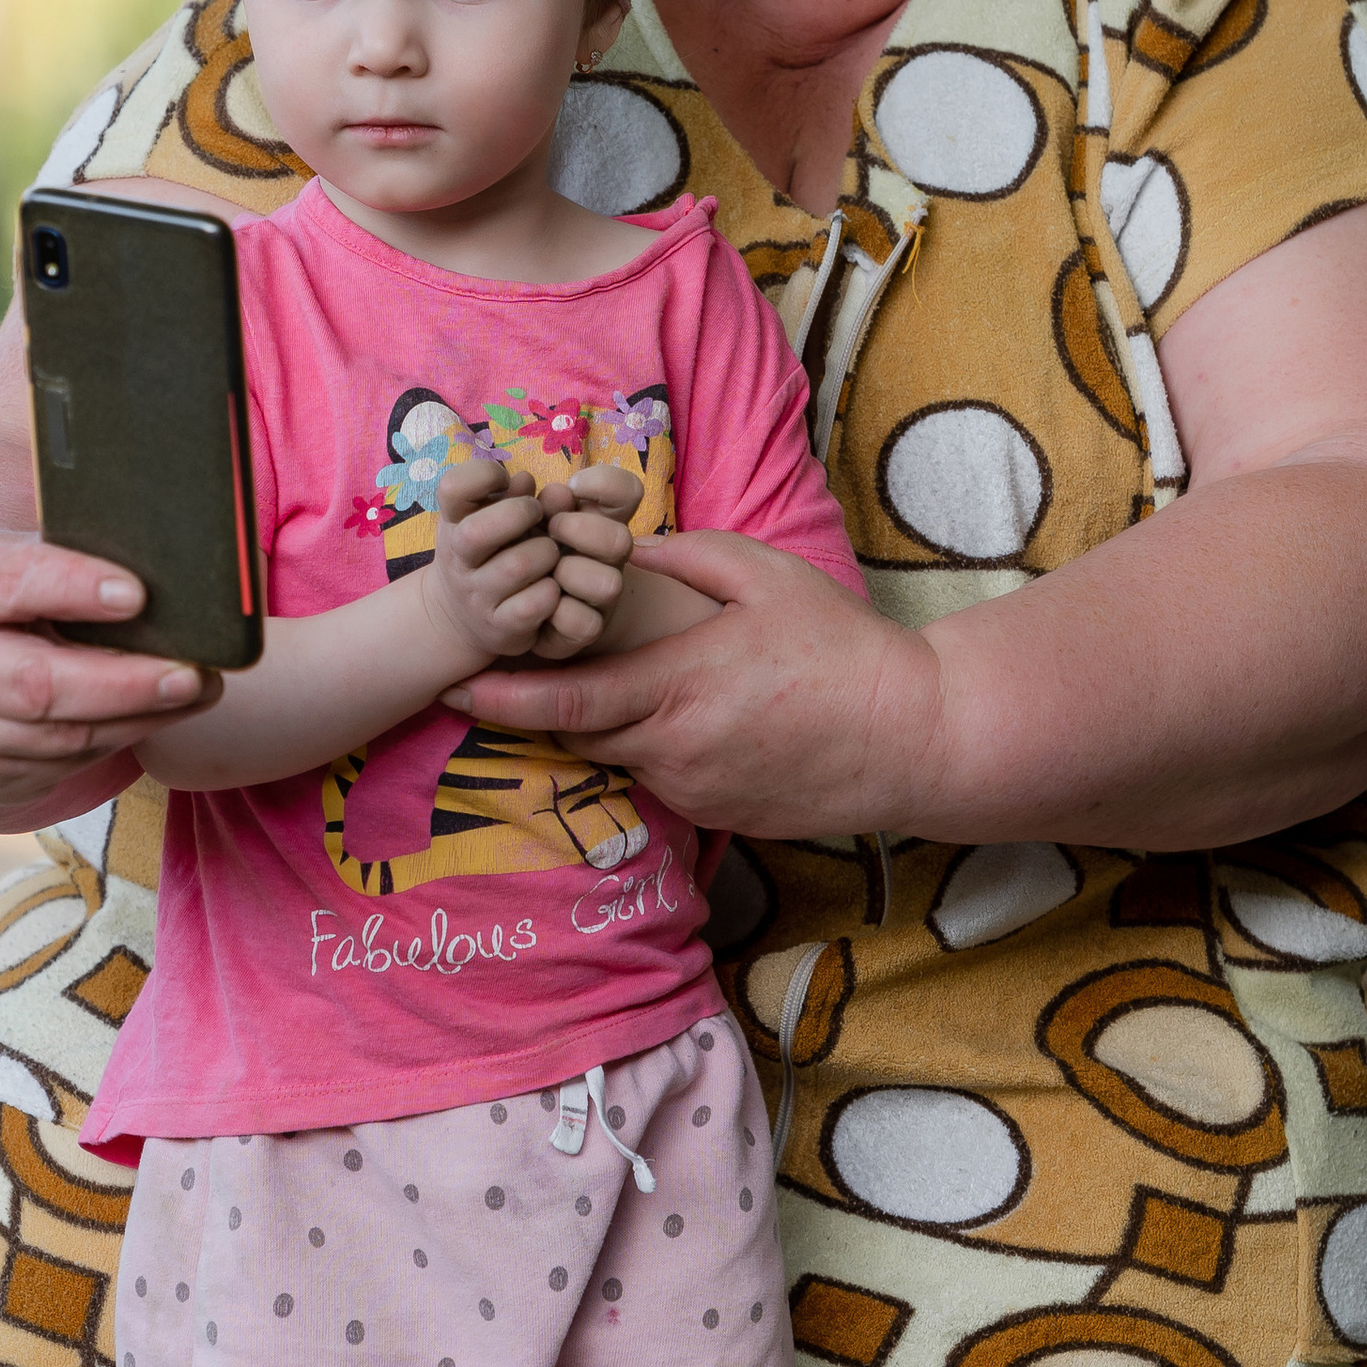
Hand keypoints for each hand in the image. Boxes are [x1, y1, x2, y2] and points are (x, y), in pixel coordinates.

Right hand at [0, 536, 224, 828]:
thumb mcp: (1, 556)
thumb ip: (60, 558)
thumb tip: (162, 560)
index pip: (6, 585)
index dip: (71, 587)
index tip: (136, 594)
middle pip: (36, 684)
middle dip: (123, 682)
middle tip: (191, 672)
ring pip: (57, 736)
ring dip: (136, 717)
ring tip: (196, 690)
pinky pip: (61, 765)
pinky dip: (117, 739)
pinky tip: (157, 714)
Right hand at [424, 458, 587, 658]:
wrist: (460, 617)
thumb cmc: (485, 552)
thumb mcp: (488, 517)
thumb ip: (512, 494)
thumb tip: (526, 480)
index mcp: (453, 523)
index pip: (452, 489)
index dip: (482, 475)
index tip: (503, 481)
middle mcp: (458, 561)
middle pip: (477, 532)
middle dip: (520, 514)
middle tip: (537, 514)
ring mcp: (477, 596)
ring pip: (517, 567)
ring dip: (546, 553)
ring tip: (550, 552)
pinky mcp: (500, 627)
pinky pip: (531, 605)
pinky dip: (550, 592)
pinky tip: (551, 585)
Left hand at [441, 532, 937, 837]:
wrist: (915, 739)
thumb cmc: (843, 648)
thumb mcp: (765, 575)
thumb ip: (686, 557)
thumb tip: (626, 551)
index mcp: (677, 687)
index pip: (562, 701)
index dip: (498, 695)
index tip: (451, 683)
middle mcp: (674, 749)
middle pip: (574, 733)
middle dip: (539, 705)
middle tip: (512, 669)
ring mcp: (695, 790)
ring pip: (617, 756)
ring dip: (605, 723)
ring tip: (620, 683)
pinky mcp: (719, 816)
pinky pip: (660, 778)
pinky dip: (651, 747)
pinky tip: (685, 716)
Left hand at [526, 465, 641, 660]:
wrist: (510, 600)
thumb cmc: (519, 545)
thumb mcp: (521, 514)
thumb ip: (529, 498)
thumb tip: (536, 485)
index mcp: (600, 517)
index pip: (628, 491)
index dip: (603, 484)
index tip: (572, 486)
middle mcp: (610, 556)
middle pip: (622, 540)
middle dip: (578, 530)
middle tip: (550, 530)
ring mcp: (602, 595)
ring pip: (608, 584)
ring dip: (566, 573)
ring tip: (540, 572)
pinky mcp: (587, 628)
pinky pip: (582, 622)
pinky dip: (553, 611)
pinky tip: (533, 601)